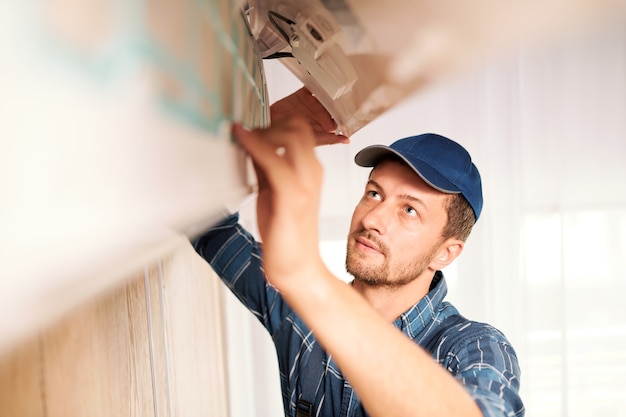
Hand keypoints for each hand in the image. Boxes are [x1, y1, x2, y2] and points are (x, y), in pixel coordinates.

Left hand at [233, 118, 325, 286]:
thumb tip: (249, 143)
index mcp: (310, 171)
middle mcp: (312, 173)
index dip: (273, 122)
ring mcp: (305, 184)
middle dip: (268, 123)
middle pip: (297, 125)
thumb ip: (266, 168)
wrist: (297, 268)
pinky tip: (240, 141)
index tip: (249, 129)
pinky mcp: (292, 198)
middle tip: (245, 136)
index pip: (299, 129)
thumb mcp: (273, 192)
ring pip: (290, 135)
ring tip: (240, 140)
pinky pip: (274, 161)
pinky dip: (254, 145)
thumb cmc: (286, 234)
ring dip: (261, 132)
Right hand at [270, 87, 349, 145]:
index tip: (354, 107)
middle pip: (334, 103)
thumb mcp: (313, 140)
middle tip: (349, 91)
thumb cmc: (290, 137)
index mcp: (324, 125)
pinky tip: (321, 77)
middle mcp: (319, 113)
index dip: (347, 112)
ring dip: (331, 88)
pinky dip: (316, 80)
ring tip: (337, 81)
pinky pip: (312, 85)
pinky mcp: (303, 95)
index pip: (340, 117)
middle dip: (341, 98)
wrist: (271, 128)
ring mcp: (312, 103)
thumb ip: (330, 140)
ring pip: (326, 93)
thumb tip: (346, 140)